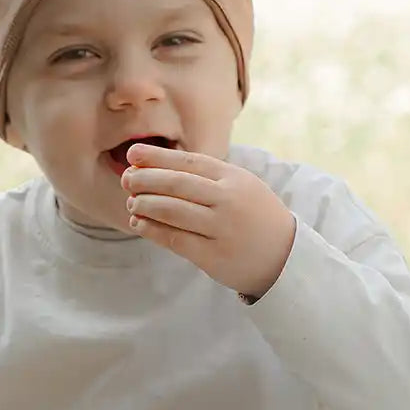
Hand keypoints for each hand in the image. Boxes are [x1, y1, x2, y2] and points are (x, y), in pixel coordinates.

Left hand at [122, 144, 295, 298]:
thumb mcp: (240, 186)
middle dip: (146, 179)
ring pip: (173, 211)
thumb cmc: (254, 217)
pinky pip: (175, 239)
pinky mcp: (212, 255)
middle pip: (178, 184)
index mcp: (233, 178)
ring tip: (131, 202)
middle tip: (125, 179)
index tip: (133, 154)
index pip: (189, 162)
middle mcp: (228, 200)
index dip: (157, 157)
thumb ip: (208, 177)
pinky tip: (138, 224)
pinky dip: (152, 230)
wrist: (284, 256)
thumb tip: (159, 167)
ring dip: (146, 204)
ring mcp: (220, 228)